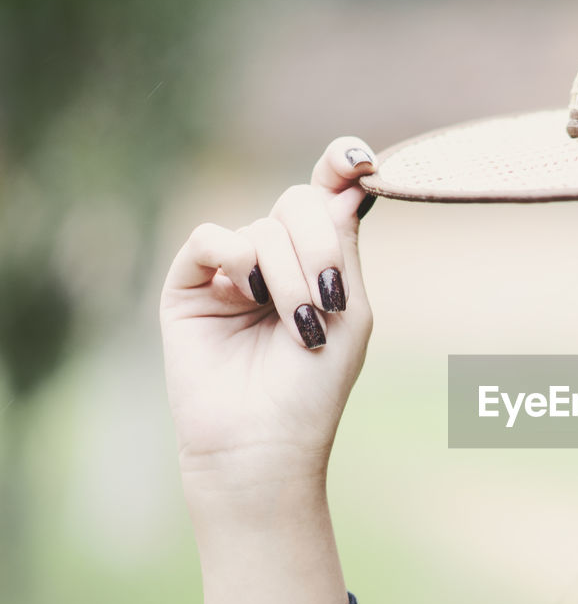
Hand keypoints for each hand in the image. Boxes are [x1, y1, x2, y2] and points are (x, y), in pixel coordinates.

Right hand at [159, 137, 376, 488]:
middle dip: (320, 245)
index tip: (362, 161)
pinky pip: (212, 238)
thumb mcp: (348, 311)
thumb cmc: (313, 388)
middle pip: (301, 203)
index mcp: (320, 263)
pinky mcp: (190, 284)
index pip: (328, 196)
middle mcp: (277, 258)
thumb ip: (343, 247)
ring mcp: (232, 269)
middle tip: (328, 299)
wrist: (263, 443)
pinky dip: (237, 261)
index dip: (341, 166)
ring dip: (289, 275)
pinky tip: (247, 296)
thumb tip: (347, 182)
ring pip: (264, 227)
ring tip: (295, 326)